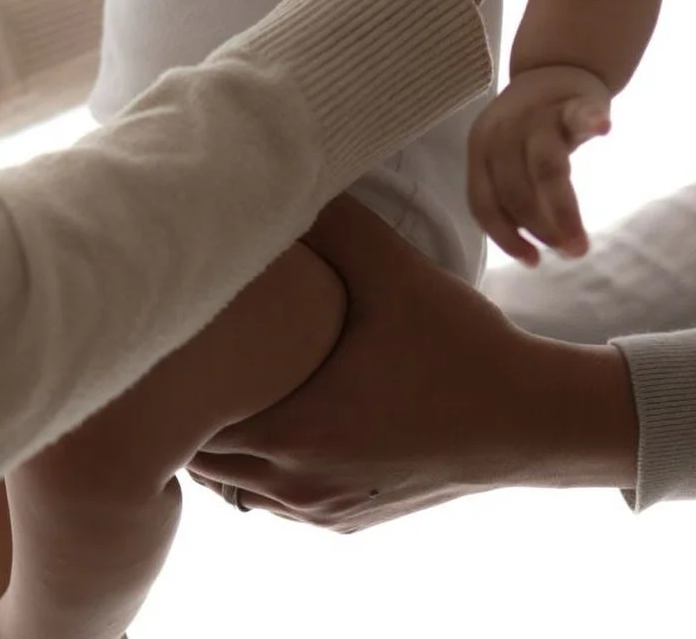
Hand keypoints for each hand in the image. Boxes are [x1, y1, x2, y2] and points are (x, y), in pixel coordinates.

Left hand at [186, 194, 637, 528]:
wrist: (527, 417)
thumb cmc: (457, 344)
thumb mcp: (393, 270)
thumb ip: (334, 221)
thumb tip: (282, 174)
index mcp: (295, 431)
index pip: (188, 423)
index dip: (169, 380)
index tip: (171, 334)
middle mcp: (297, 485)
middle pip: (199, 459)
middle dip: (185, 409)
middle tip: (183, 350)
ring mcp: (321, 510)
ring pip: (233, 486)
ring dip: (220, 440)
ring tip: (221, 379)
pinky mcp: (346, 522)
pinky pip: (273, 502)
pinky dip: (259, 467)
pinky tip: (271, 416)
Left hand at [467, 65, 612, 265]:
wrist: (552, 69)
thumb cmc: (528, 129)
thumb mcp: (504, 156)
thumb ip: (509, 193)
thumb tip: (528, 253)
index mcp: (481, 148)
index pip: (483, 201)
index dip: (504, 236)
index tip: (532, 262)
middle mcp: (503, 132)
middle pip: (515, 188)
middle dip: (540, 227)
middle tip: (569, 254)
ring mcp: (538, 116)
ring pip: (546, 165)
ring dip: (562, 208)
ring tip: (580, 243)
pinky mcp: (572, 102)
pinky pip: (580, 113)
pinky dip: (591, 120)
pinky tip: (603, 127)